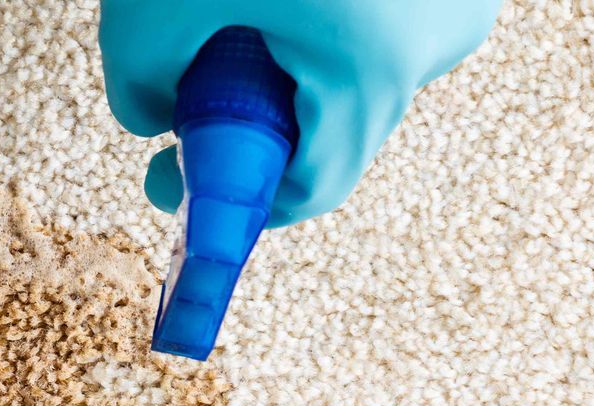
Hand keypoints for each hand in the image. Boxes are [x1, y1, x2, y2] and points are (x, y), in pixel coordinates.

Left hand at [100, 0, 501, 226]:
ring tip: (237, 15)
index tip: (171, 179)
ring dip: (289, 69)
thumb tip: (154, 122)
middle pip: (337, 130)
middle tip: (186, 90)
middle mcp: (434, 41)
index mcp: (372, 67)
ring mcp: (455, 1)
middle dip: (255, 123)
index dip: (235, 198)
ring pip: (358, 75)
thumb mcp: (150, 4)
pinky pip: (384, 24)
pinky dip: (326, 22)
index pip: (312, 187)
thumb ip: (137, 89)